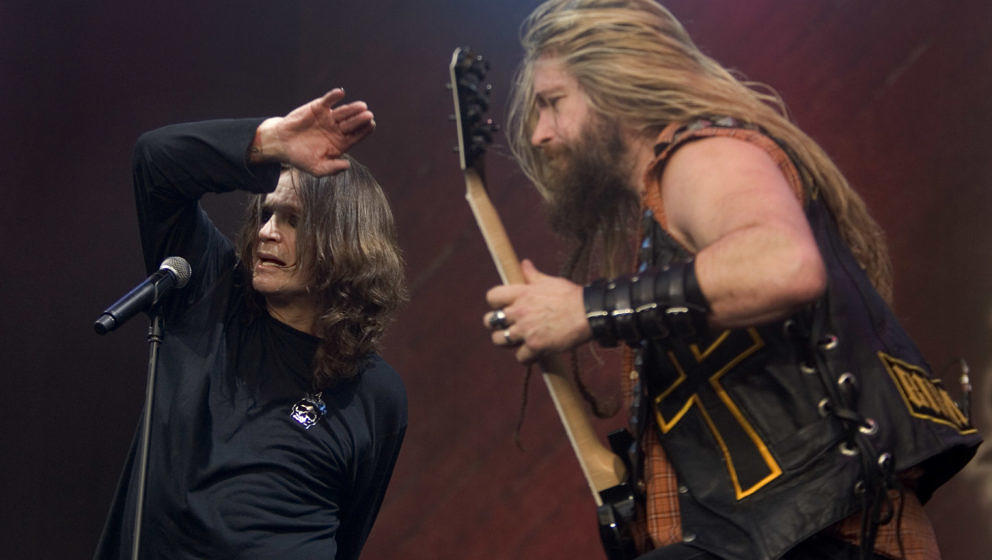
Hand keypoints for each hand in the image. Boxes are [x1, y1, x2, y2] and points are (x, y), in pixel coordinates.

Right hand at [250, 89, 375, 174]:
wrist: (282, 144)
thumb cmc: (301, 158)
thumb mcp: (317, 168)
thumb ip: (332, 168)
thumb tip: (347, 166)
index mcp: (341, 143)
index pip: (356, 136)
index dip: (365, 131)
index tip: (372, 125)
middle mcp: (337, 129)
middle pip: (352, 123)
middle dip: (361, 119)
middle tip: (369, 115)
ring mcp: (329, 118)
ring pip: (344, 112)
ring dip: (352, 108)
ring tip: (362, 106)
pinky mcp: (318, 108)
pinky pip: (328, 101)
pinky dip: (334, 96)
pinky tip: (341, 93)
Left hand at [483, 259, 591, 363]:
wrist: (588, 313)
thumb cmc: (571, 296)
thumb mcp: (550, 281)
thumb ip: (532, 275)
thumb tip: (524, 263)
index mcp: (521, 293)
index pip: (492, 296)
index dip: (495, 303)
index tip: (502, 307)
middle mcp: (519, 311)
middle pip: (489, 321)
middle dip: (495, 325)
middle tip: (506, 327)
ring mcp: (526, 330)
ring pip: (499, 340)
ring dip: (506, 342)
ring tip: (517, 342)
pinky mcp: (536, 346)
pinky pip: (520, 357)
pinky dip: (526, 357)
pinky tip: (533, 353)